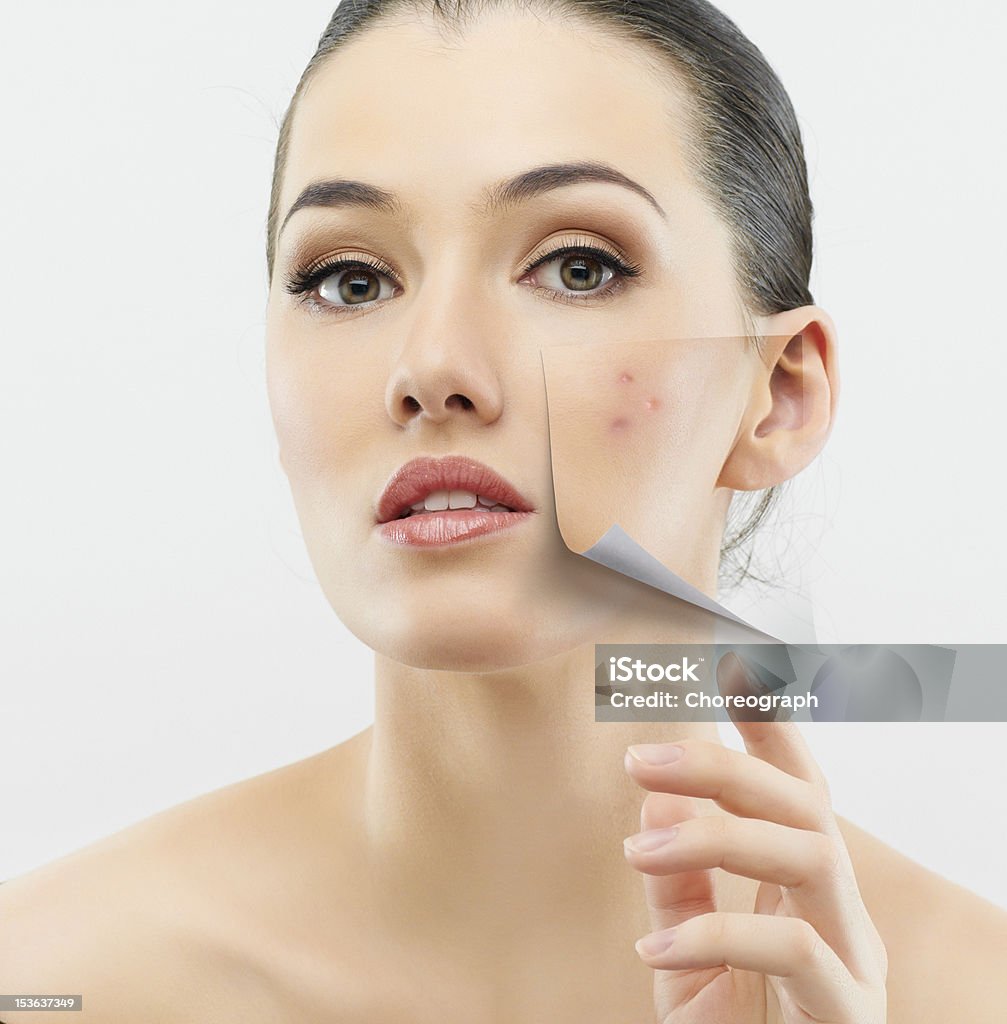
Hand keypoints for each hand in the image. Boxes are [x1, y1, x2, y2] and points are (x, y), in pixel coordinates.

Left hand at [622, 719, 887, 1022]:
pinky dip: (716, 936)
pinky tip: (654, 950)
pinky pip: (796, 951)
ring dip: (715, 837)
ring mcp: (855, 962)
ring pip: (813, 855)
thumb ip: (678, 883)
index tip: (733, 671)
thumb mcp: (686, 952)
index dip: (773, 729)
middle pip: (805, 805)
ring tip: (636, 851)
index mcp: (806, 891)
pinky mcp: (848, 1013)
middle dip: (720, 767)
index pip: (798, 791)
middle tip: (638, 760)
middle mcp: (841, 913)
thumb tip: (659, 799)